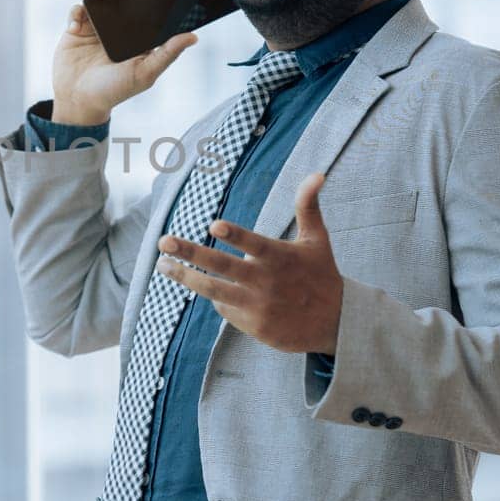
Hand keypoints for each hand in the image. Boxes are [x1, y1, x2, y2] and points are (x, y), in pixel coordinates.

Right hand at [50, 0, 197, 124]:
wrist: (80, 102)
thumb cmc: (115, 91)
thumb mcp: (144, 73)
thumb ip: (167, 54)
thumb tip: (193, 36)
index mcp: (138, 30)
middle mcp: (119, 22)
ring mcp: (97, 23)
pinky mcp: (76, 27)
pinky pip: (77, 9)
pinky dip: (76, 13)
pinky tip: (77, 27)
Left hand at [152, 172, 342, 354]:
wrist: (336, 324)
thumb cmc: (321, 274)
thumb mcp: (317, 239)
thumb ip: (308, 206)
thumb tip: (317, 173)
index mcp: (281, 257)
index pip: (255, 243)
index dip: (236, 235)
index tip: (214, 224)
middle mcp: (267, 282)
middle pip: (222, 267)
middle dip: (190, 254)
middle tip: (163, 242)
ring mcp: (258, 307)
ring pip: (213, 291)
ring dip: (184, 277)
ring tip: (162, 265)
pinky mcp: (254, 327)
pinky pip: (224, 309)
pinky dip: (216, 297)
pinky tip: (210, 287)